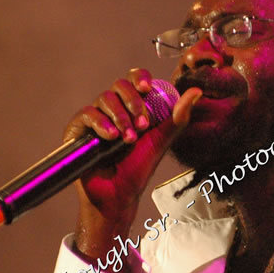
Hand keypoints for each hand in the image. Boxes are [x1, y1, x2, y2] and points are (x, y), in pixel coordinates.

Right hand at [65, 68, 200, 259]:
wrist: (118, 194)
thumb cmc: (138, 168)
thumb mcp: (162, 140)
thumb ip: (178, 117)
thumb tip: (196, 92)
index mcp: (132, 106)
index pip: (134, 79)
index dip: (140, 78)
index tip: (148, 89)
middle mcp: (112, 108)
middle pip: (119, 84)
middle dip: (133, 101)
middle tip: (142, 124)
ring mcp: (94, 117)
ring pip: (104, 98)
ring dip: (120, 116)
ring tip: (129, 139)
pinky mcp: (77, 128)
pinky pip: (87, 114)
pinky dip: (102, 123)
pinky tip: (111, 137)